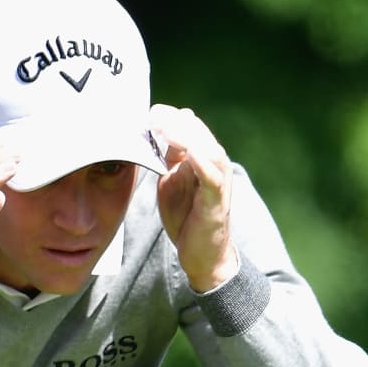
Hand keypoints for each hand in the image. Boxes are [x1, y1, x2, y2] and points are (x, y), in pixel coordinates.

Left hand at [151, 104, 237, 291]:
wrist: (202, 255)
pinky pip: (213, 179)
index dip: (172, 117)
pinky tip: (190, 154)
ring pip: (211, 151)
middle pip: (200, 134)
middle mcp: (214, 167)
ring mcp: (218, 183)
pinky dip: (203, 164)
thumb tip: (156, 134)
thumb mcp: (171, 182)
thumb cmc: (187, 217)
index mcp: (202, 159)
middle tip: (154, 116)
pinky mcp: (217, 203)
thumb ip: (167, 159)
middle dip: (177, 122)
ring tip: (169, 130)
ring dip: (190, 138)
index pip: (190, 128)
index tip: (150, 111)